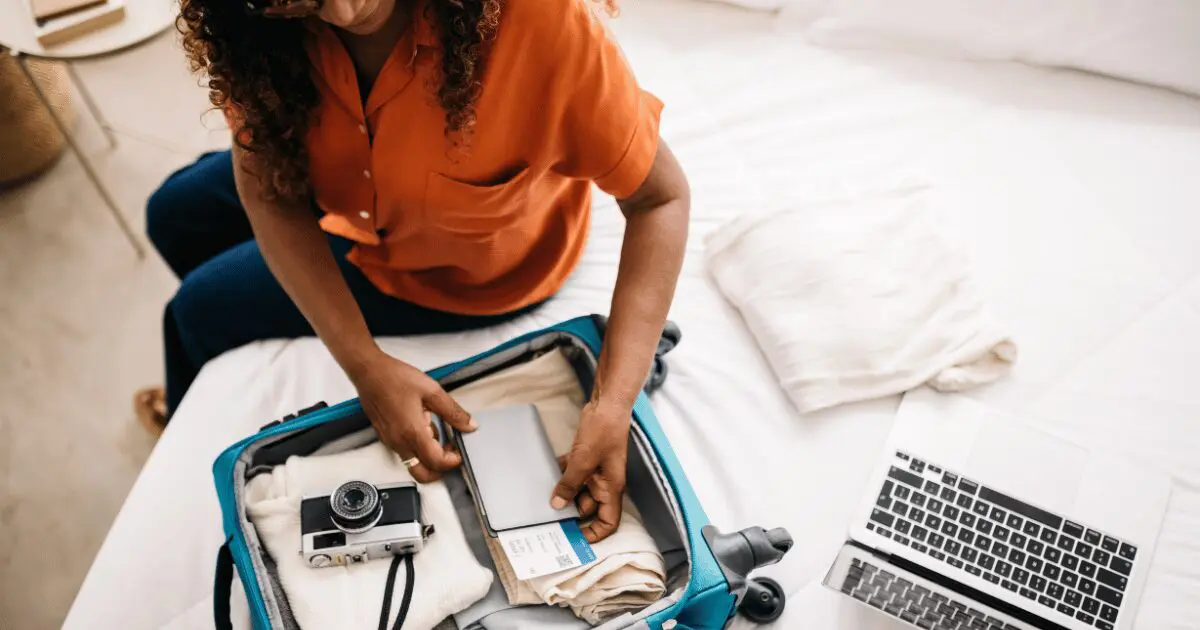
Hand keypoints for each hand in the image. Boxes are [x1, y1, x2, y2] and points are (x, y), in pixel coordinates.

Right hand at [349, 351, 474, 481]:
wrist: (369, 372)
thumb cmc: (394, 378)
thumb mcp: (432, 391)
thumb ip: (453, 412)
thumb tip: (469, 425)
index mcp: (413, 432)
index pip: (437, 462)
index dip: (453, 461)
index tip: (460, 452)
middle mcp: (399, 442)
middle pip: (422, 474)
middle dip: (440, 469)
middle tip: (450, 452)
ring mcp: (390, 441)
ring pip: (413, 464)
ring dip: (428, 457)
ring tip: (437, 432)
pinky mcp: (385, 437)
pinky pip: (404, 452)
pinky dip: (417, 448)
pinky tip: (423, 427)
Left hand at [552, 400, 631, 541]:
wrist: (607, 405)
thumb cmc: (604, 432)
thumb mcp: (583, 461)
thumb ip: (570, 484)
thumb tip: (557, 505)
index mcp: (611, 488)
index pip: (608, 522)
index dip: (594, 534)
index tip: (576, 538)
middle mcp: (604, 483)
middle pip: (588, 508)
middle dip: (571, 512)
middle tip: (550, 519)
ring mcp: (595, 470)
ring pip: (577, 490)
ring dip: (563, 492)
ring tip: (543, 498)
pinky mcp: (586, 458)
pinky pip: (572, 473)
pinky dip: (561, 474)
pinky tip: (547, 474)